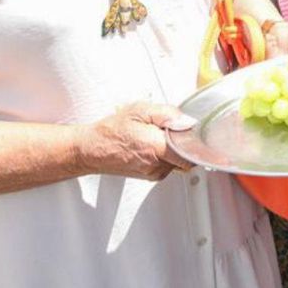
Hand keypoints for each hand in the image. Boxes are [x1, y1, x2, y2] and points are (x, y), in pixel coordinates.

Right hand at [78, 102, 195, 179]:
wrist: (91, 150)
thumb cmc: (111, 130)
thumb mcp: (140, 111)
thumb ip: (167, 114)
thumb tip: (188, 121)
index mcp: (155, 148)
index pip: (190, 152)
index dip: (196, 140)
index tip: (195, 131)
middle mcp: (157, 165)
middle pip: (186, 154)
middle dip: (182, 140)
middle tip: (169, 128)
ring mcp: (154, 173)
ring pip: (177, 159)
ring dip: (173, 147)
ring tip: (155, 135)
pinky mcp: (151, 176)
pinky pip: (168, 164)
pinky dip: (165, 153)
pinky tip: (152, 144)